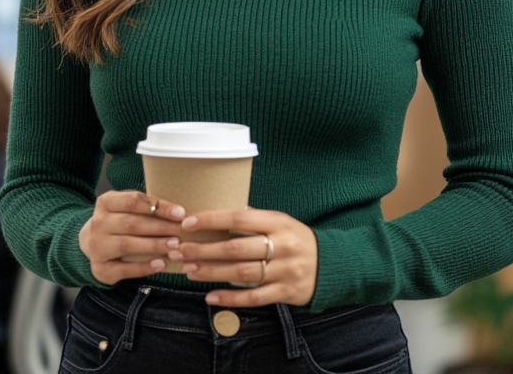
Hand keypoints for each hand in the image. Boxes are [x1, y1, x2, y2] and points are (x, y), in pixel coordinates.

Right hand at [78, 190, 186, 285]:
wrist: (93, 244)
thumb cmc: (120, 223)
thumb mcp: (127, 209)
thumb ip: (147, 207)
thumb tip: (179, 213)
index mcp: (106, 202)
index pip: (133, 201)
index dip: (158, 207)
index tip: (180, 213)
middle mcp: (97, 223)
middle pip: (131, 223)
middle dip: (160, 227)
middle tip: (181, 231)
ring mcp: (96, 247)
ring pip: (127, 245)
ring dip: (153, 245)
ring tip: (174, 246)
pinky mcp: (100, 269)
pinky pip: (124, 268)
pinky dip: (144, 267)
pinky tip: (161, 264)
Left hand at [171, 208, 317, 307]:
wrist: (333, 265)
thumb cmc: (297, 240)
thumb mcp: (281, 222)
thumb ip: (254, 219)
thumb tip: (218, 214)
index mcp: (279, 222)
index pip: (240, 217)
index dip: (212, 220)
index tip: (188, 223)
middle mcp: (282, 245)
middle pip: (235, 247)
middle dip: (203, 249)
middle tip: (180, 250)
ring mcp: (284, 271)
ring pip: (241, 273)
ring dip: (211, 272)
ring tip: (188, 271)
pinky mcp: (285, 292)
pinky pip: (253, 297)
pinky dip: (230, 298)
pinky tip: (210, 297)